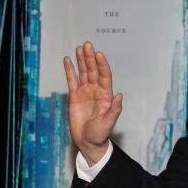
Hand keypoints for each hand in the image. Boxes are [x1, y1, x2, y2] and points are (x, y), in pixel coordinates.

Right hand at [63, 42, 122, 163]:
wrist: (88, 142)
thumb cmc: (100, 133)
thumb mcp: (109, 122)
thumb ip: (114, 109)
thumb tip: (119, 95)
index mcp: (106, 95)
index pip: (104, 76)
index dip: (102, 65)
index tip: (98, 54)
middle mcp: (96, 90)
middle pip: (93, 71)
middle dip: (90, 58)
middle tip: (87, 45)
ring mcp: (85, 92)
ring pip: (83, 73)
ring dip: (82, 60)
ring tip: (79, 48)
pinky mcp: (74, 96)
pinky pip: (72, 80)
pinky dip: (70, 70)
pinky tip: (68, 60)